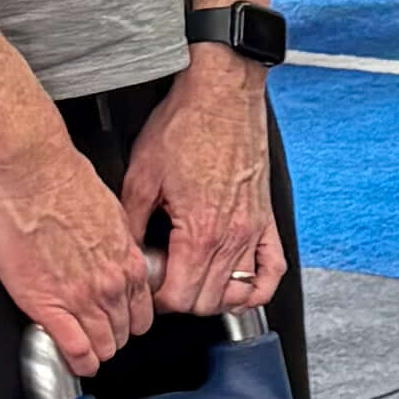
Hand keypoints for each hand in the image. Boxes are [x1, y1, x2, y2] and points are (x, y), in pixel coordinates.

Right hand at [0, 112, 158, 372]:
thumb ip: (117, 246)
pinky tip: (75, 364)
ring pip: (102, 344)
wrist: (30, 172)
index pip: (141, 313)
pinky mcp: (47, 303)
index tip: (119, 326)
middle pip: (123, 333)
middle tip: (97, 339)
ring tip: (85, 355)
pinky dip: (76, 360)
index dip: (128, 323)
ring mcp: (81, 297)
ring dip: (95, 352)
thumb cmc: (63, 182)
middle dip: (112, 339)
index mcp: (128, 262)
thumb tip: (113, 256)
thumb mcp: (111, 215)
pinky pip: (73, 347)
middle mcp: (112, 284)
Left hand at [121, 50, 284, 321]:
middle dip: (181, 298)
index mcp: (199, 229)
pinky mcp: (266, 220)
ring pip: (237, 292)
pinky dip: (256, 288)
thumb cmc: (185, 127)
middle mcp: (231, 235)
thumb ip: (131, 223)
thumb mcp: (140, 175)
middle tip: (163, 276)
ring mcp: (253, 230)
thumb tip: (126, 254)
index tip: (146, 282)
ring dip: (213, 295)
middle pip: (207, 301)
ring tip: (192, 277)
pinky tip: (236, 283)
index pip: (180, 296)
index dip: (156, 298)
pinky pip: (272, 271)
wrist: (221, 97)